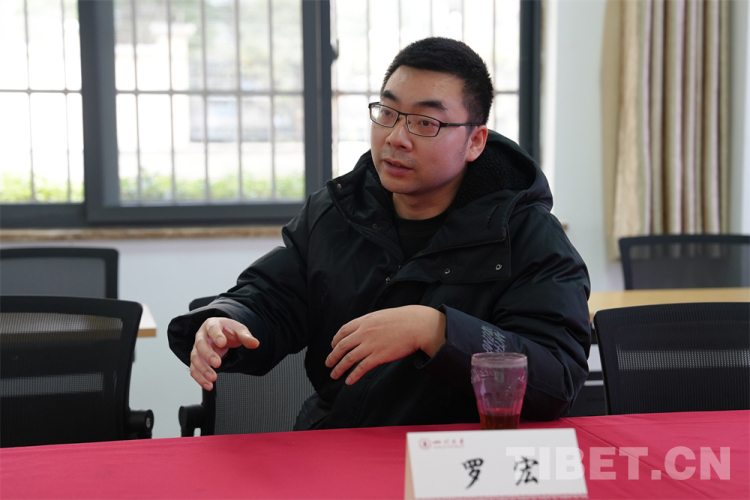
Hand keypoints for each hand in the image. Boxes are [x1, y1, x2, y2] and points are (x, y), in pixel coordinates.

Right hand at [189, 317, 258, 390]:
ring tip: (213, 378)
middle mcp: (202, 336)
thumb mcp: (239, 330)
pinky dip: (199, 378)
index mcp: (212, 324)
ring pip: (195, 358)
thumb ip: (246, 337)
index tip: (222, 343)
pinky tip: (208, 385)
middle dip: (208, 355)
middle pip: (200, 344)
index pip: (212, 328)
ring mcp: (197, 348)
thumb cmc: (228, 331)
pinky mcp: (197, 359)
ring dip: (203, 369)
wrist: (222, 335)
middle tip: (217, 363)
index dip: (216, 336)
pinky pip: (194, 369)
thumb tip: (255, 343)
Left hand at [325, 305, 445, 384]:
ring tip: (334, 375)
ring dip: (339, 368)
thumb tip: (364, 330)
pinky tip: (349, 381)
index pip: (343, 331)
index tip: (333, 346)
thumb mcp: (381, 315)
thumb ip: (370, 323)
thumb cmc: (404, 319)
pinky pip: (361, 368)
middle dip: (332, 356)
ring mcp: (370, 345)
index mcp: (364, 321)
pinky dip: (353, 375)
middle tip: (328, 363)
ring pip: (348, 358)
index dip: (335, 340)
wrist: (417, 325)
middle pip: (342, 346)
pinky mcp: (378, 356)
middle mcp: (364, 332)